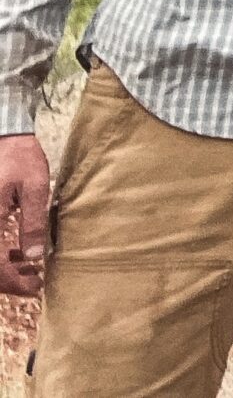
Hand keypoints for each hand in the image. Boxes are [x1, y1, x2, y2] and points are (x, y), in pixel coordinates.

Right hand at [0, 133, 51, 297]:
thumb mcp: (33, 187)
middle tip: (34, 285)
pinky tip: (19, 254)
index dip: (14, 281)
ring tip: (30, 272)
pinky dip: (0, 256)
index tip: (35, 289)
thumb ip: (33, 222)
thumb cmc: (19, 158)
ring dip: (3, 270)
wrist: (3, 137)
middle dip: (7, 281)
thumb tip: (34, 256)